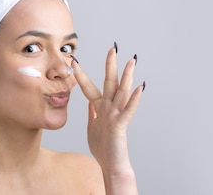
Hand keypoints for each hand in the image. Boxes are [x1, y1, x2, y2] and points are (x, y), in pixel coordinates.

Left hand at [70, 44, 143, 171]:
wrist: (111, 165)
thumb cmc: (103, 148)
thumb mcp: (93, 126)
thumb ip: (93, 112)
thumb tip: (90, 102)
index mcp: (100, 107)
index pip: (89, 87)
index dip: (80, 74)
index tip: (73, 60)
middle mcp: (109, 108)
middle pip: (110, 82)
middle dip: (111, 64)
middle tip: (113, 47)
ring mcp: (116, 115)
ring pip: (122, 92)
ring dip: (127, 76)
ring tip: (131, 61)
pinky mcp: (121, 125)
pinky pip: (128, 111)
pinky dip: (134, 100)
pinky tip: (139, 88)